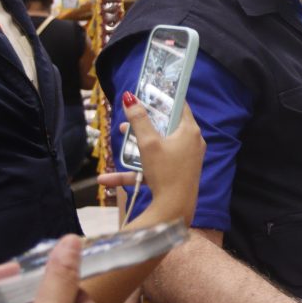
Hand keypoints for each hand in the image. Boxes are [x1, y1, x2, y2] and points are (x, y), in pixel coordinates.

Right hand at [105, 92, 205, 225]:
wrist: (174, 209)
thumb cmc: (165, 171)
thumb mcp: (148, 143)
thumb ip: (139, 120)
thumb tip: (130, 97)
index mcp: (190, 131)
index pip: (180, 106)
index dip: (164, 98)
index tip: (149, 93)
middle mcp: (193, 142)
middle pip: (167, 126)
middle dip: (146, 122)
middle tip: (130, 117)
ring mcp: (187, 159)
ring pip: (159, 146)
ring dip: (138, 144)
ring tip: (121, 136)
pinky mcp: (178, 173)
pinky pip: (156, 166)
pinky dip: (137, 169)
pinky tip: (108, 180)